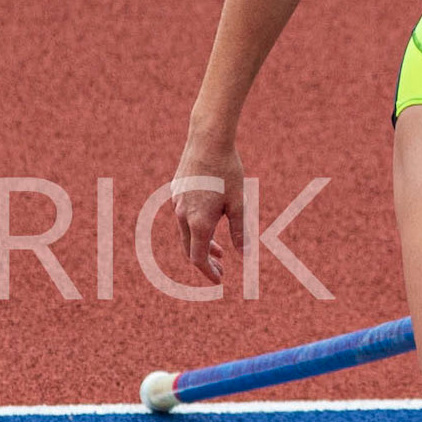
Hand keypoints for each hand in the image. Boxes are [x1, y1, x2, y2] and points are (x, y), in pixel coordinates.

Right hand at [170, 132, 245, 283]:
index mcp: (199, 222)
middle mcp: (183, 215)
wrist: (207, 140)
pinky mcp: (176, 192)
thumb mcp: (239, 204)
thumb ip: (240, 231)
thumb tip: (244, 255)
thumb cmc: (227, 171)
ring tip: (221, 251)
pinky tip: (211, 224)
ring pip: (186, 234)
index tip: (220, 281)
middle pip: (189, 249)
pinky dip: (196, 229)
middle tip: (221, 271)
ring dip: (202, 245)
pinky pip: (183, 217)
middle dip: (205, 263)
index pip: (198, 258)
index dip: (208, 272)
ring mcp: (177, 203)